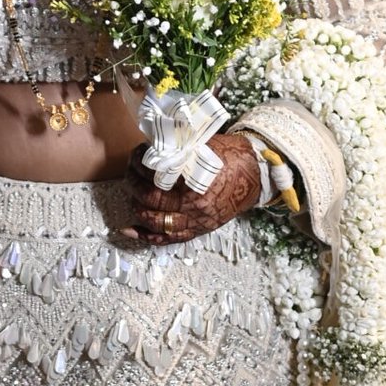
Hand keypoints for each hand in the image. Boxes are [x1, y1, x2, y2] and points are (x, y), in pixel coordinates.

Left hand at [127, 131, 260, 245]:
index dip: (140, 164)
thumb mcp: (203, 146)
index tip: (137, 154)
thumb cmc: (230, 156)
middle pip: (152, 199)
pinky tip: (128, 230)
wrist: (256, 174)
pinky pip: (168, 239)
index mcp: (196, 182)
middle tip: (131, 172)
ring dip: (137, 207)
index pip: (156, 177)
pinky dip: (146, 236)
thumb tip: (150, 148)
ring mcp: (197, 221)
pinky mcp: (199, 230)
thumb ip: (178, 150)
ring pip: (156, 221)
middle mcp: (195, 206)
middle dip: (134, 184)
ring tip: (132, 194)